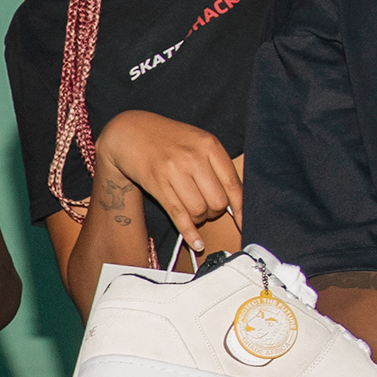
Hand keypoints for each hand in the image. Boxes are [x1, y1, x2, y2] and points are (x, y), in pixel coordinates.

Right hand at [97, 111, 242, 253]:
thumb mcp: (198, 141)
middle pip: (217, 202)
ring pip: (199, 211)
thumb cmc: (169, 139)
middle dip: (216, 212)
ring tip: (196, 212)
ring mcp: (174, 172)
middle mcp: (193, 158)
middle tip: (209, 209)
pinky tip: (197, 243)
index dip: (241, 208)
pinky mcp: (157, 185)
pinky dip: (190, 234)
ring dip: (200, 219)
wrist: (131, 133)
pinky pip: (179, 216)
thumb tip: (236, 200)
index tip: (244, 222)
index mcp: (209, 145)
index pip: (233, 184)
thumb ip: (217, 165)